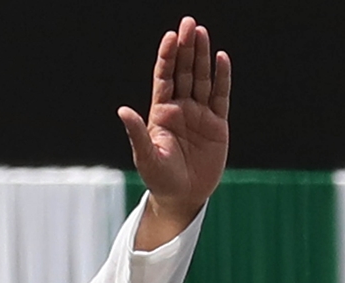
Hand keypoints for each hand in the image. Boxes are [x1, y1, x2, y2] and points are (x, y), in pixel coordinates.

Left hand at [120, 17, 229, 219]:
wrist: (182, 197)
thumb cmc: (159, 179)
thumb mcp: (146, 157)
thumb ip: (137, 133)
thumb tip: (123, 110)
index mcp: (160, 113)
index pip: (164, 78)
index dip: (167, 57)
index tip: (170, 37)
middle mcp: (180, 109)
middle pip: (183, 72)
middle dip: (186, 48)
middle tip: (188, 23)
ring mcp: (199, 114)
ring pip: (201, 78)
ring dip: (202, 56)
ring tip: (202, 33)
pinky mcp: (217, 123)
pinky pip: (220, 95)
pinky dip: (221, 77)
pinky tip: (221, 58)